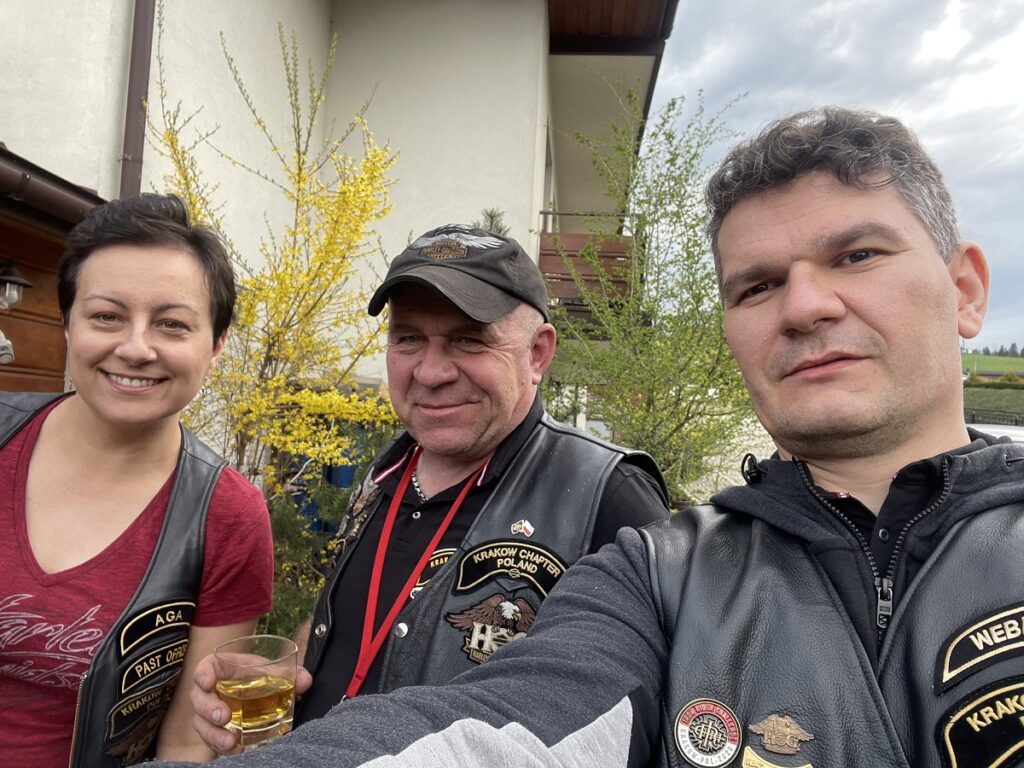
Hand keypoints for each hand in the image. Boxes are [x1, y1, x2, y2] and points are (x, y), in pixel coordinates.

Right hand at [189, 652, 313, 754]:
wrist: (258, 691)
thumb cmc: (260, 675)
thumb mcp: (273, 671)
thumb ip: (289, 674)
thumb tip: (306, 681)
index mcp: (222, 669)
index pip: (206, 667)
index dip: (203, 673)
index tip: (207, 682)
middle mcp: (211, 691)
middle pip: (199, 698)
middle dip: (208, 708)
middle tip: (225, 716)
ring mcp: (210, 713)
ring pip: (201, 723)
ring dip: (213, 734)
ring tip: (231, 741)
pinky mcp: (215, 730)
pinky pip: (210, 741)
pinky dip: (221, 747)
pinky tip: (236, 750)